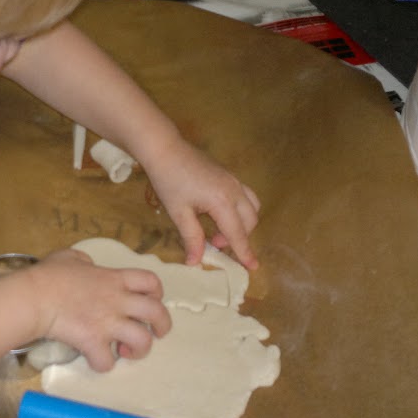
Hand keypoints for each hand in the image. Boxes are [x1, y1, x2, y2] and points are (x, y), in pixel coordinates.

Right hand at [22, 249, 170, 371]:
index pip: (150, 281)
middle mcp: (117, 301)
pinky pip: (107, 362)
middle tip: (157, 333)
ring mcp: (107, 323)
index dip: (157, 293)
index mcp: (114, 279)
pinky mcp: (93, 342)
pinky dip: (103, 364)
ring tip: (126, 351)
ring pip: (143, 340)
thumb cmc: (48, 276)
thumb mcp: (70, 257)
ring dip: (139, 350)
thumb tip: (87, 265)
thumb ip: (85, 261)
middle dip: (163, 326)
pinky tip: (95, 359)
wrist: (33, 297)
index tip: (151, 300)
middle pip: (157, 312)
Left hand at [139, 137, 260, 269]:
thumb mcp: (179, 212)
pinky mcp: (230, 175)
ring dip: (242, 223)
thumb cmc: (169, 180)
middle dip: (238, 237)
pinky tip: (219, 213)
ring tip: (218, 229)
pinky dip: (240, 210)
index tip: (252, 267)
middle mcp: (234, 190)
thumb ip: (191, 238)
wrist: (166, 149)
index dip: (244, 252)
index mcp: (222, 201)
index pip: (237, 233)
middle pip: (250, 221)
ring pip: (252, 207)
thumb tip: (195, 262)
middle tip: (214, 242)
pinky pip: (246, 196)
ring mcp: (234, 180)